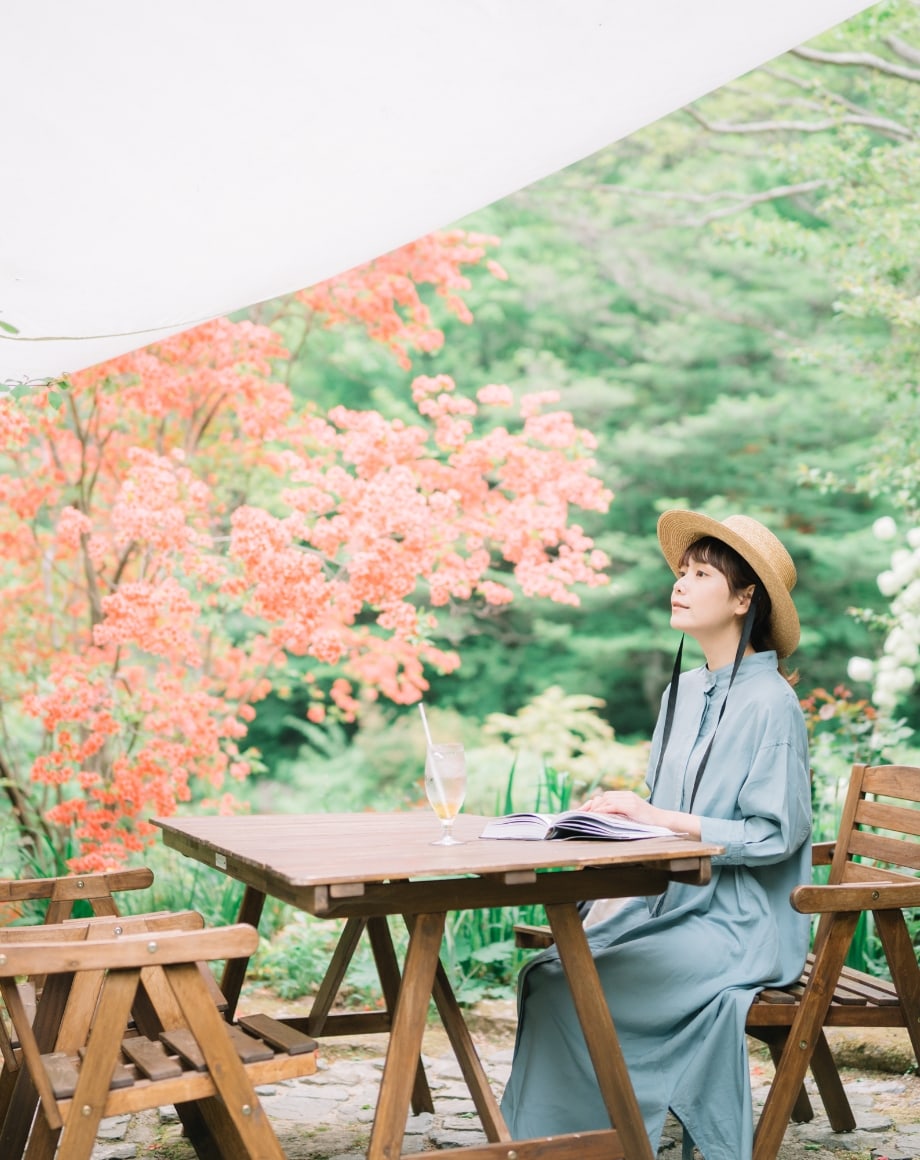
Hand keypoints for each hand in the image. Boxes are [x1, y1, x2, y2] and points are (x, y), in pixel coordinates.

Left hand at [582, 790, 700, 839]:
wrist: (664, 821)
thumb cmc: (648, 822)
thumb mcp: (631, 816)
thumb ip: (619, 814)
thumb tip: (603, 818)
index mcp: (626, 796)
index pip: (605, 797)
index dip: (593, 803)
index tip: (581, 811)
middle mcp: (627, 795)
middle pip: (604, 797)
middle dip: (591, 805)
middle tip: (580, 814)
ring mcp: (630, 799)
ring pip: (607, 800)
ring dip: (596, 808)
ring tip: (586, 815)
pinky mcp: (632, 806)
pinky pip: (614, 805)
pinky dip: (604, 809)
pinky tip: (597, 815)